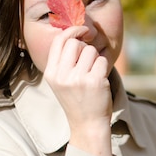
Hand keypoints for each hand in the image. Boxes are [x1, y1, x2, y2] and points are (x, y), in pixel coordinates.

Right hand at [44, 26, 112, 155]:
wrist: (87, 125)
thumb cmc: (76, 100)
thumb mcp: (61, 82)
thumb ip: (63, 60)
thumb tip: (73, 32)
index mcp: (51, 73)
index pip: (58, 41)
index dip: (71, 30)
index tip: (82, 30)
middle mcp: (62, 75)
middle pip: (75, 43)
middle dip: (85, 48)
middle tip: (88, 62)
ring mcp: (78, 79)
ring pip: (90, 51)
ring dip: (95, 59)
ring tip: (92, 75)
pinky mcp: (95, 81)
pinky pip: (102, 60)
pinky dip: (103, 68)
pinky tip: (99, 81)